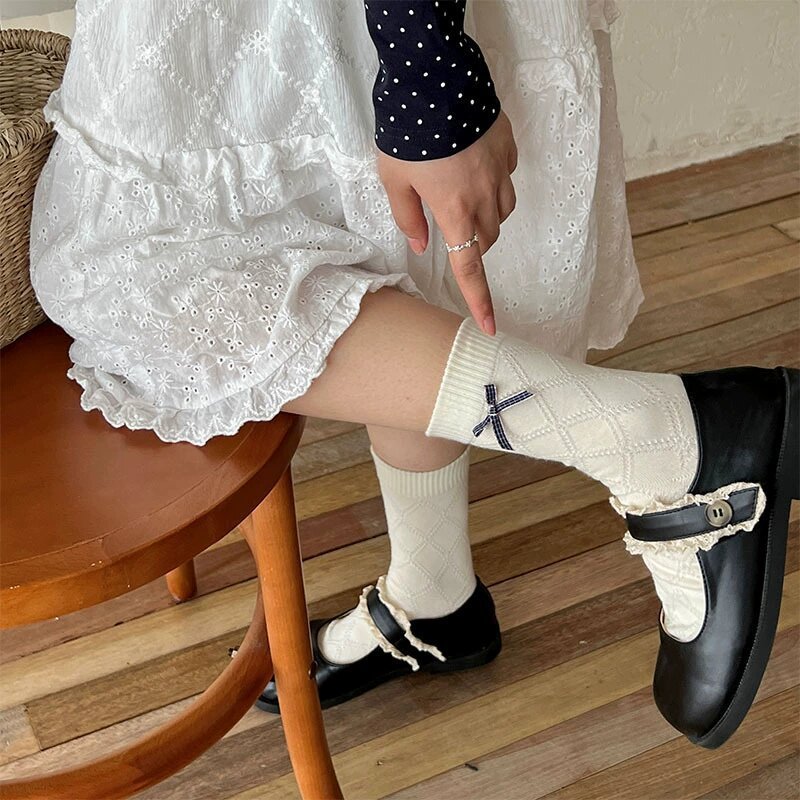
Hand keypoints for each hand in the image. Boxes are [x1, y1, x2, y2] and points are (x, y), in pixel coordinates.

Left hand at [376, 110, 517, 335]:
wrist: (434, 77)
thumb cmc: (407, 132)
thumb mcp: (393, 180)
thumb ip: (408, 217)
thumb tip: (423, 244)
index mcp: (455, 211)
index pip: (471, 267)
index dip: (480, 300)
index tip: (489, 326)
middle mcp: (485, 197)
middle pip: (488, 239)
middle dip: (472, 244)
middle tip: (450, 229)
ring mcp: (500, 172)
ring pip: (502, 212)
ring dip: (485, 217)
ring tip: (461, 194)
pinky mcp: (507, 148)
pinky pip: (507, 178)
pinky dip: (493, 183)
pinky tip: (473, 166)